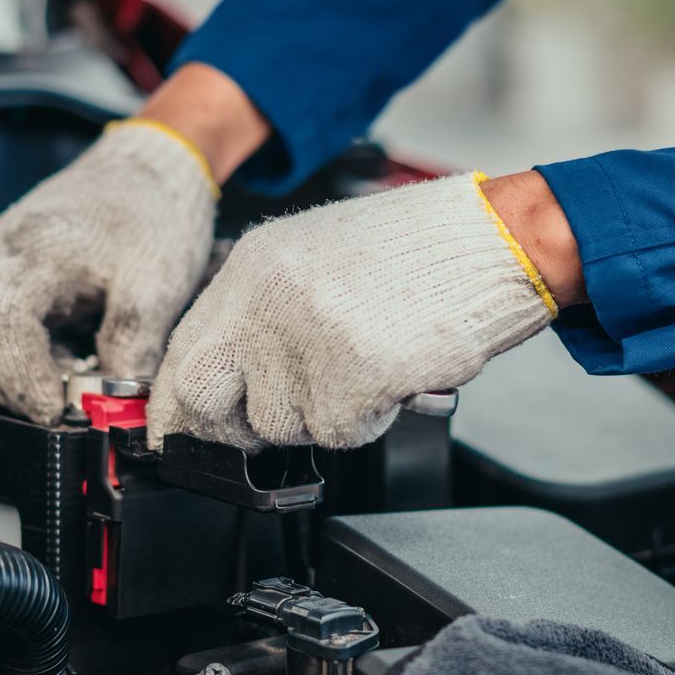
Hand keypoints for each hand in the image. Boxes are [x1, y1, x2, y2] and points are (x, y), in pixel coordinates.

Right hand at [0, 118, 217, 421]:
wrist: (150, 167)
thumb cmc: (153, 212)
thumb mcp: (156, 287)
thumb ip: (132, 349)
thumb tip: (119, 406)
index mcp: (31, 251)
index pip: (1, 330)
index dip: (27, 381)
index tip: (60, 413)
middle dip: (18, 387)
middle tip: (68, 411)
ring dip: (18, 376)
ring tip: (71, 386)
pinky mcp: (5, 273)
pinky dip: (23, 357)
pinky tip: (64, 363)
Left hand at [148, 171, 564, 450]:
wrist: (493, 242)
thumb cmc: (419, 253)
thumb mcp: (315, 258)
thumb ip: (261, 311)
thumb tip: (224, 376)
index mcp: (254, 265)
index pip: (183, 352)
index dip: (181, 402)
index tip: (181, 429)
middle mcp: (269, 297)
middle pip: (204, 394)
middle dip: (232, 425)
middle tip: (269, 423)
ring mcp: (307, 336)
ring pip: (281, 423)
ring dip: (323, 414)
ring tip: (366, 363)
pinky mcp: (352, 373)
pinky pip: (338, 433)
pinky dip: (367, 418)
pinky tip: (391, 373)